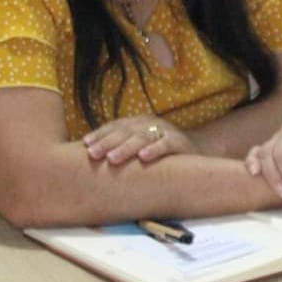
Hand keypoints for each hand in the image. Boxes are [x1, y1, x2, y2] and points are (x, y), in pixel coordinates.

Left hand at [82, 114, 196, 164]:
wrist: (196, 151)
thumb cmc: (159, 153)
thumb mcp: (139, 146)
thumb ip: (121, 147)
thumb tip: (91, 157)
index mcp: (137, 123)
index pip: (115, 126)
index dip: (100, 134)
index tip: (85, 144)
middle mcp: (149, 124)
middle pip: (125, 131)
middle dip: (107, 142)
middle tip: (92, 154)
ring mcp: (164, 131)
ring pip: (142, 137)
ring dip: (126, 147)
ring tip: (111, 159)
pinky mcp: (179, 142)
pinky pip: (165, 145)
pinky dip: (154, 150)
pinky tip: (144, 158)